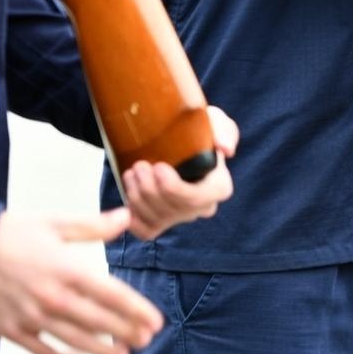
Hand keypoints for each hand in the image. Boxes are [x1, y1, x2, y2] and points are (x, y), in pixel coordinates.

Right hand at [0, 208, 162, 353]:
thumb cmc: (11, 232)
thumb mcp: (55, 222)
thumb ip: (93, 226)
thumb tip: (126, 217)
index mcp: (68, 270)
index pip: (113, 296)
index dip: (137, 311)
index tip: (156, 322)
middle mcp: (53, 298)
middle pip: (99, 322)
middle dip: (127, 332)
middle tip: (147, 340)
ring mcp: (32, 318)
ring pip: (76, 340)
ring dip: (103, 349)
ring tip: (124, 353)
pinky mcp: (12, 330)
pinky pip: (43, 351)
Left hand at [122, 105, 239, 239]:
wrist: (178, 140)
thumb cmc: (199, 131)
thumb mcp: (215, 122)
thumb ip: (225, 130)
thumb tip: (225, 149)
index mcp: (219, 188)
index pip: (197, 198)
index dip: (174, 188)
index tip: (158, 167)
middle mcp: (202, 208)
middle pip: (173, 209)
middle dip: (150, 189)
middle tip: (138, 165)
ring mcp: (181, 218)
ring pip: (156, 218)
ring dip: (137, 196)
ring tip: (131, 173)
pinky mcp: (161, 224)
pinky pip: (146, 231)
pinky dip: (133, 219)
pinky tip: (127, 199)